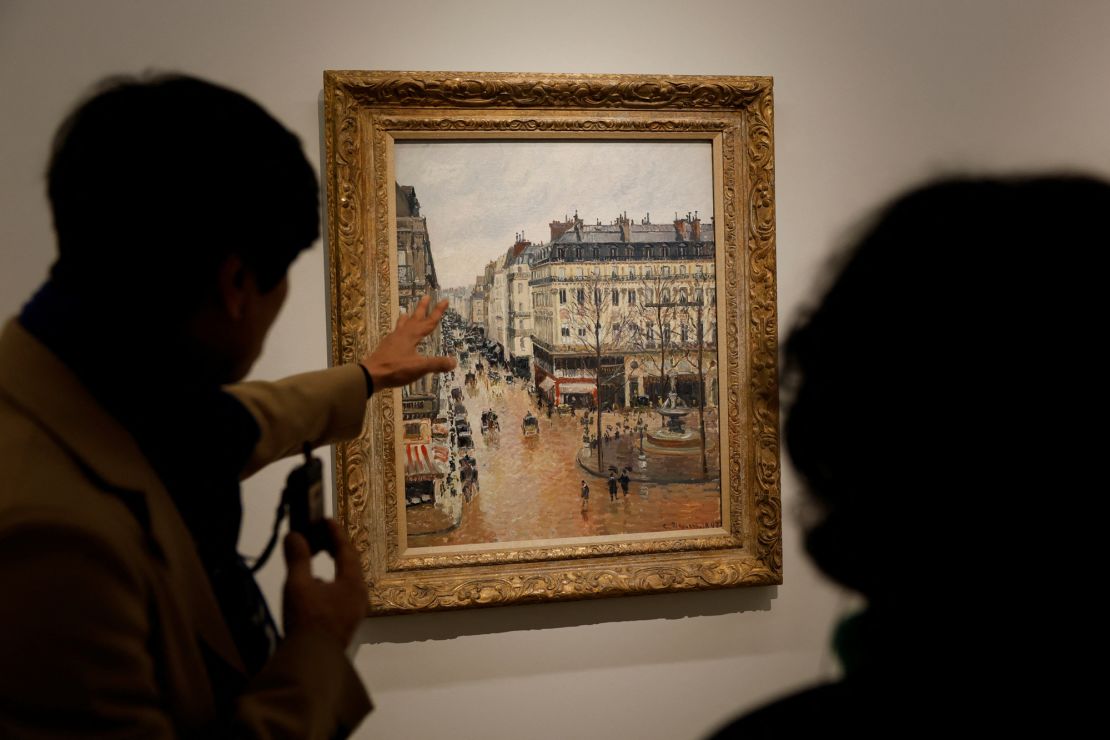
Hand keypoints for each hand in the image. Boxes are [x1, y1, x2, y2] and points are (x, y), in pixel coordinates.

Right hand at [282, 519, 366, 648]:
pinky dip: (330, 586)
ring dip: (333, 569)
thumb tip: (294, 535)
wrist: (311, 661)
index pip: (346, 550)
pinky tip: (314, 591)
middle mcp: (359, 597)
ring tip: (318, 560)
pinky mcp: (345, 625)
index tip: (326, 520)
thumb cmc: (308, 619)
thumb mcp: (298, 584)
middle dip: (337, 550)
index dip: (335, 533)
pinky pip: (341, 597)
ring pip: (346, 583)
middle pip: (351, 566)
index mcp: (353, 584)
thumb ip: (298, 558)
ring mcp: (354, 613)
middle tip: (325, 537)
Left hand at [361, 294, 455, 390]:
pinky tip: (396, 334)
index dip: (438, 311)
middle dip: (422, 308)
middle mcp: (402, 334)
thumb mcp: (419, 367)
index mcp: (412, 336)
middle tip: (426, 296)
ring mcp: (392, 340)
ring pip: (402, 325)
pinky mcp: (386, 347)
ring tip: (406, 312)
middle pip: (414, 318)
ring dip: (407, 318)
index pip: (429, 322)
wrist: (371, 374)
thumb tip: (453, 362)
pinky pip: (395, 334)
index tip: (445, 300)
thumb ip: (436, 364)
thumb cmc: (396, 368)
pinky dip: (398, 330)